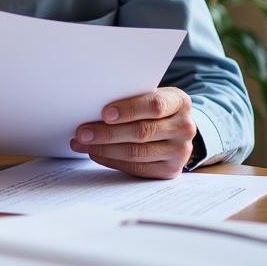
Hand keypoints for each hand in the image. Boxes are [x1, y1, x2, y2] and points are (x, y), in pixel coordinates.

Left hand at [70, 86, 196, 178]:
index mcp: (179, 102)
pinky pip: (137, 168)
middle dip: (107, 133)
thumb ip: (128, 97)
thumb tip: (90, 106)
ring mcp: (180, 151)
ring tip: (81, 143)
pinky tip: (94, 153)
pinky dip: (111, 160)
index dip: (128, 110)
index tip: (104, 114)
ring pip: (137, 152)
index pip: (155, 105)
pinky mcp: (170, 170)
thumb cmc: (151, 108)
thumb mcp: (147, 95)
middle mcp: (184, 127)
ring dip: (104, 149)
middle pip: (142, 132)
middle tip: (82, 132)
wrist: (175, 128)